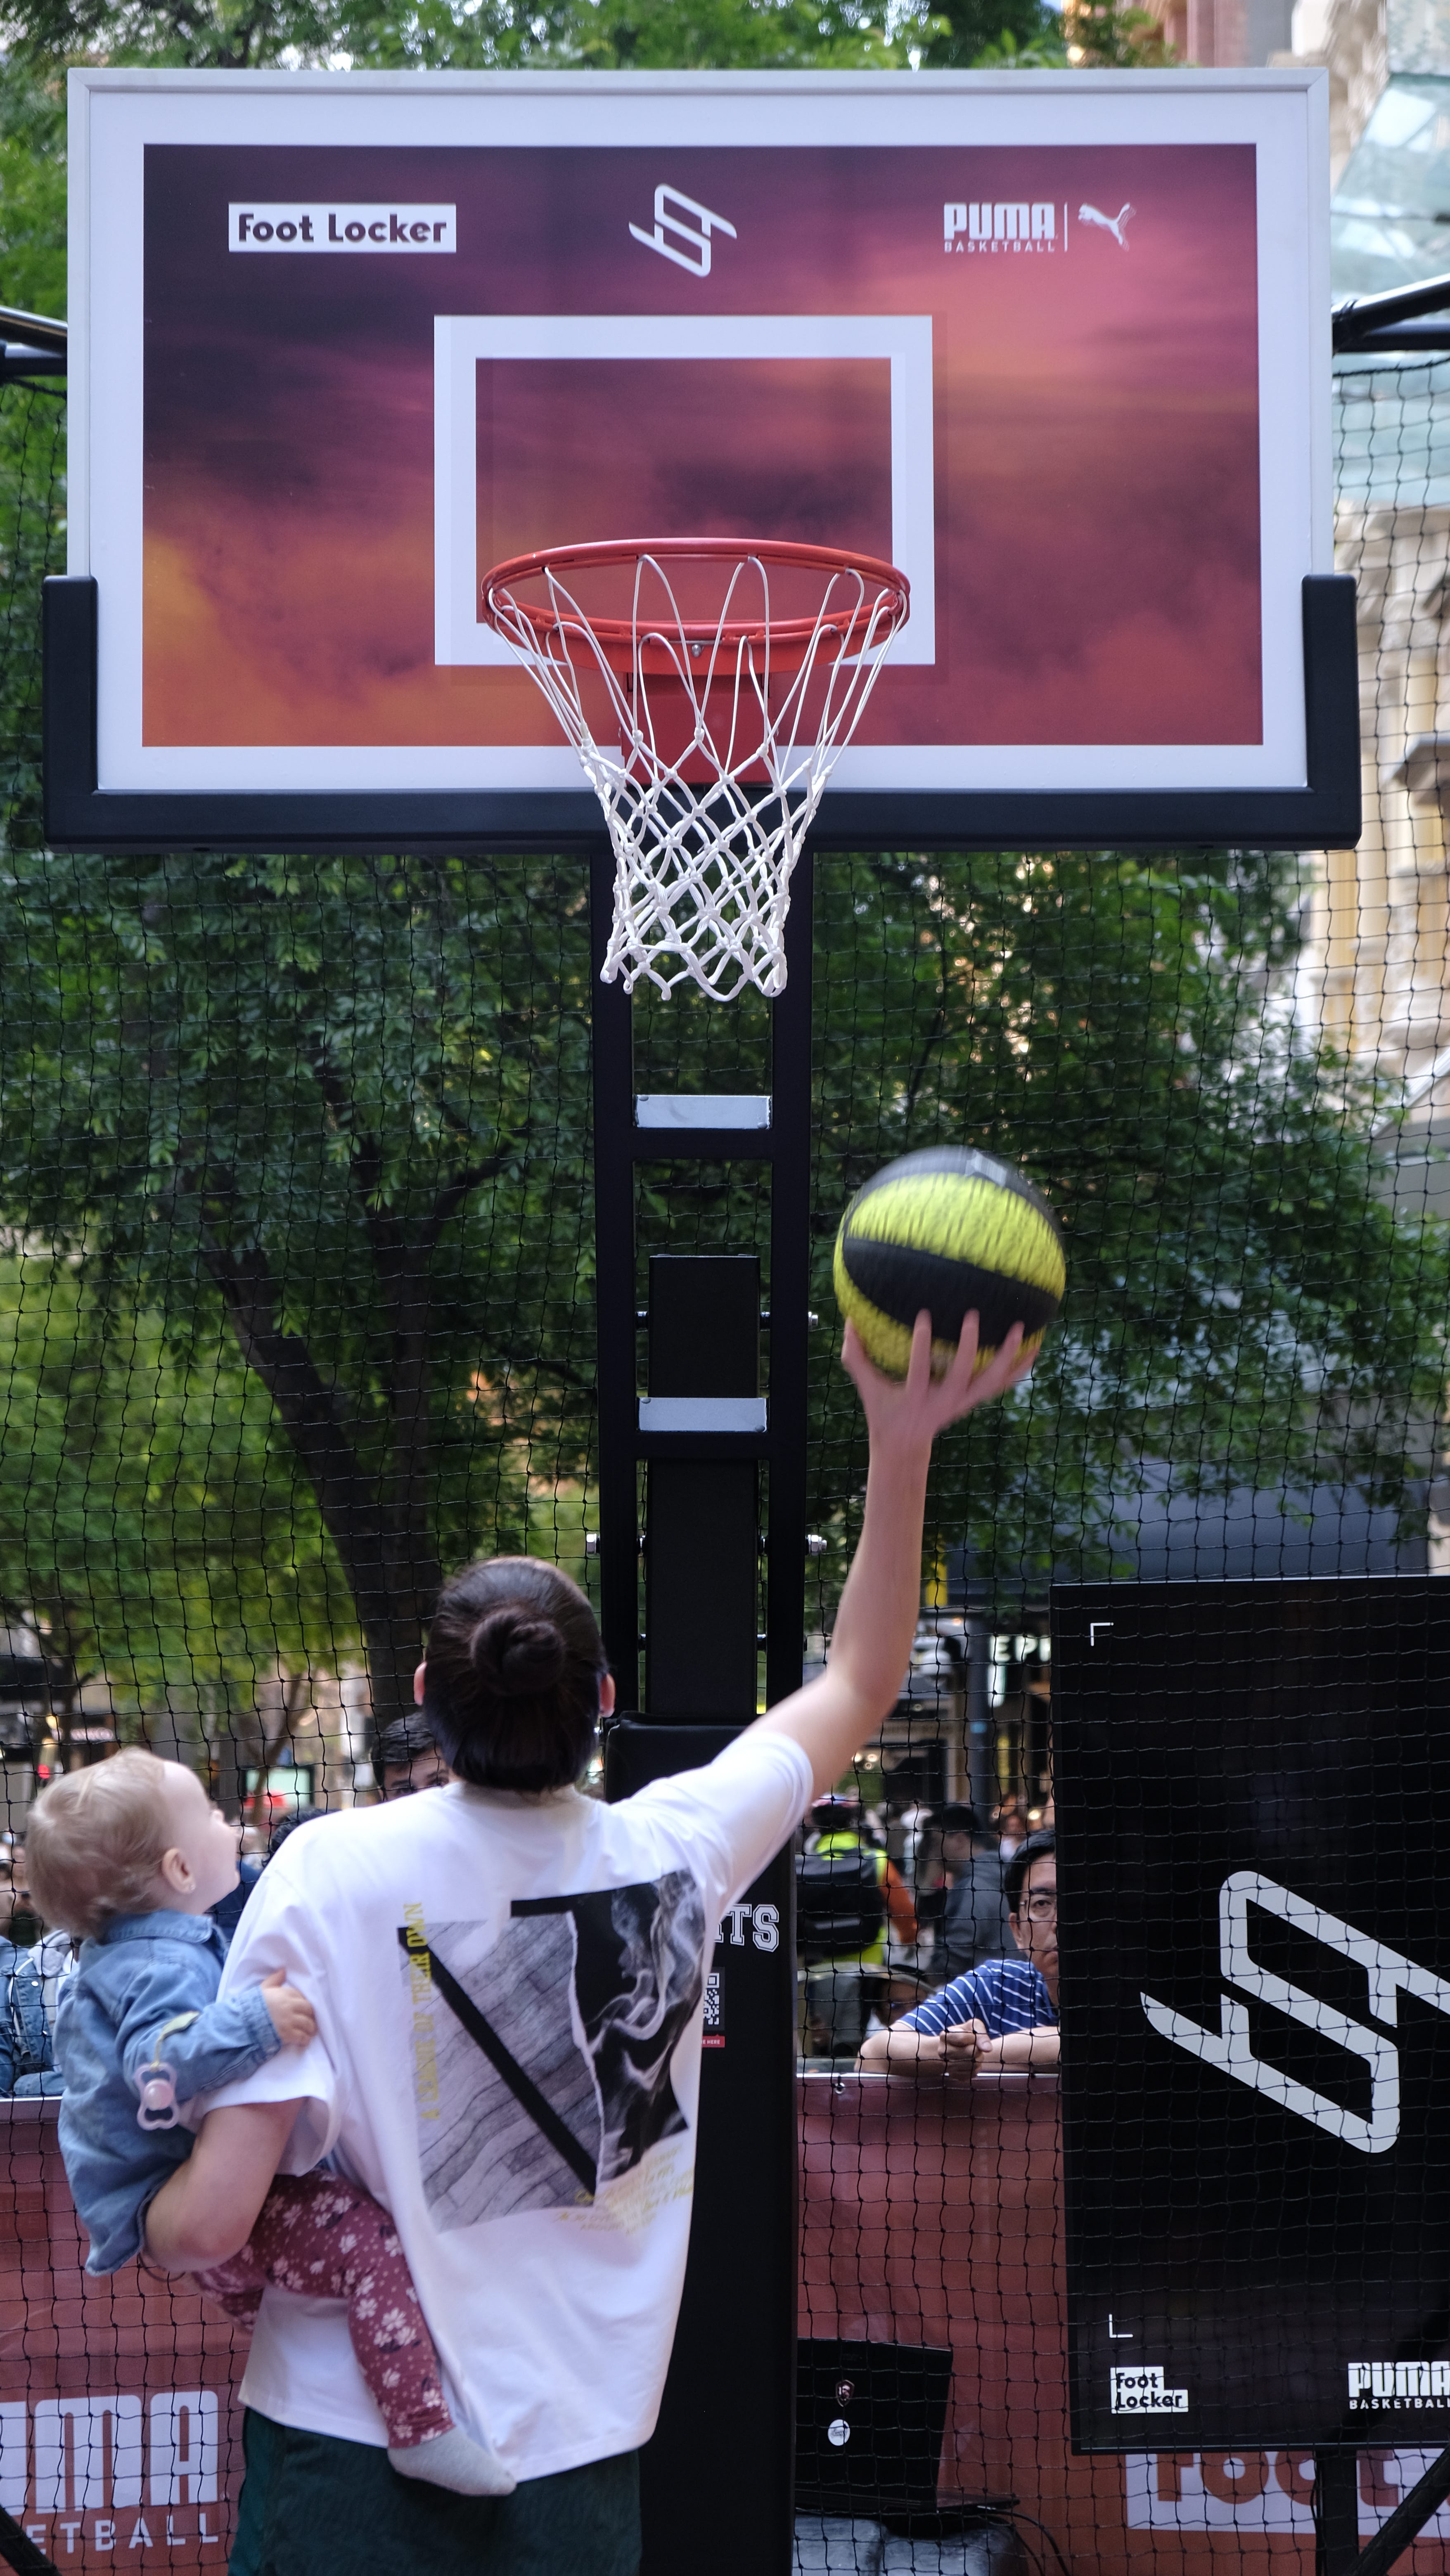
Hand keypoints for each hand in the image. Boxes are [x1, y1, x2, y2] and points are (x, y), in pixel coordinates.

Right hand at [260, 1969, 315, 2049]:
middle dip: (310, 2015)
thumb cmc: (252, 2005)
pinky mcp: (288, 2034)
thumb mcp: (263, 1988)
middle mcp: (290, 2006)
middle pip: (308, 2009)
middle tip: (310, 2020)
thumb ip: (274, 1979)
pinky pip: (302, 2037)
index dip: (302, 2003)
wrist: (244, 2023)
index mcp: (285, 1994)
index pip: (301, 1996)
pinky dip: (305, 2039)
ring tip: (309, 2031)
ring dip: (310, 2028)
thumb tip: (283, 1970)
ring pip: (308, 2024)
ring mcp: (290, 2021)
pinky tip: (304, 2041)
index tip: (302, 2008)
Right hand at [841, 1309, 1033, 1466]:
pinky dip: (1019, 1368)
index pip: (919, 1372)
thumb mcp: (868, 1388)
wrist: (906, 1446)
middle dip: (970, 1347)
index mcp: (917, 1398)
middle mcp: (945, 1402)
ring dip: (1007, 1356)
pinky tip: (1035, 1347)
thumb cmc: (884, 1412)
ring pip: (991, 1381)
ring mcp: (963, 1403)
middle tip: (973, 1315)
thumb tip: (847, 1323)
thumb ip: (857, 1358)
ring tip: (1019, 1327)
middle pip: (964, 1377)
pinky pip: (1002, 1385)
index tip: (922, 1316)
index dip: (921, 1346)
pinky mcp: (974, 1402)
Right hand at [941, 2017, 993, 2079]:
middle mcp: (942, 2052)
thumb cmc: (967, 2034)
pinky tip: (972, 2063)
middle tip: (977, 2048)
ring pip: (971, 2065)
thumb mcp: (974, 2027)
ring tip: (975, 2055)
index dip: (975, 2038)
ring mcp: (947, 2066)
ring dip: (978, 2060)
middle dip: (978, 2050)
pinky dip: (976, 2069)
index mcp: (945, 2036)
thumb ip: (981, 2034)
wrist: (959, 2048)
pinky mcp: (954, 2076)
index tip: (978, 2038)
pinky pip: (971, 2074)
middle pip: (968, 2053)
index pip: (962, 2038)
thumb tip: (987, 2048)